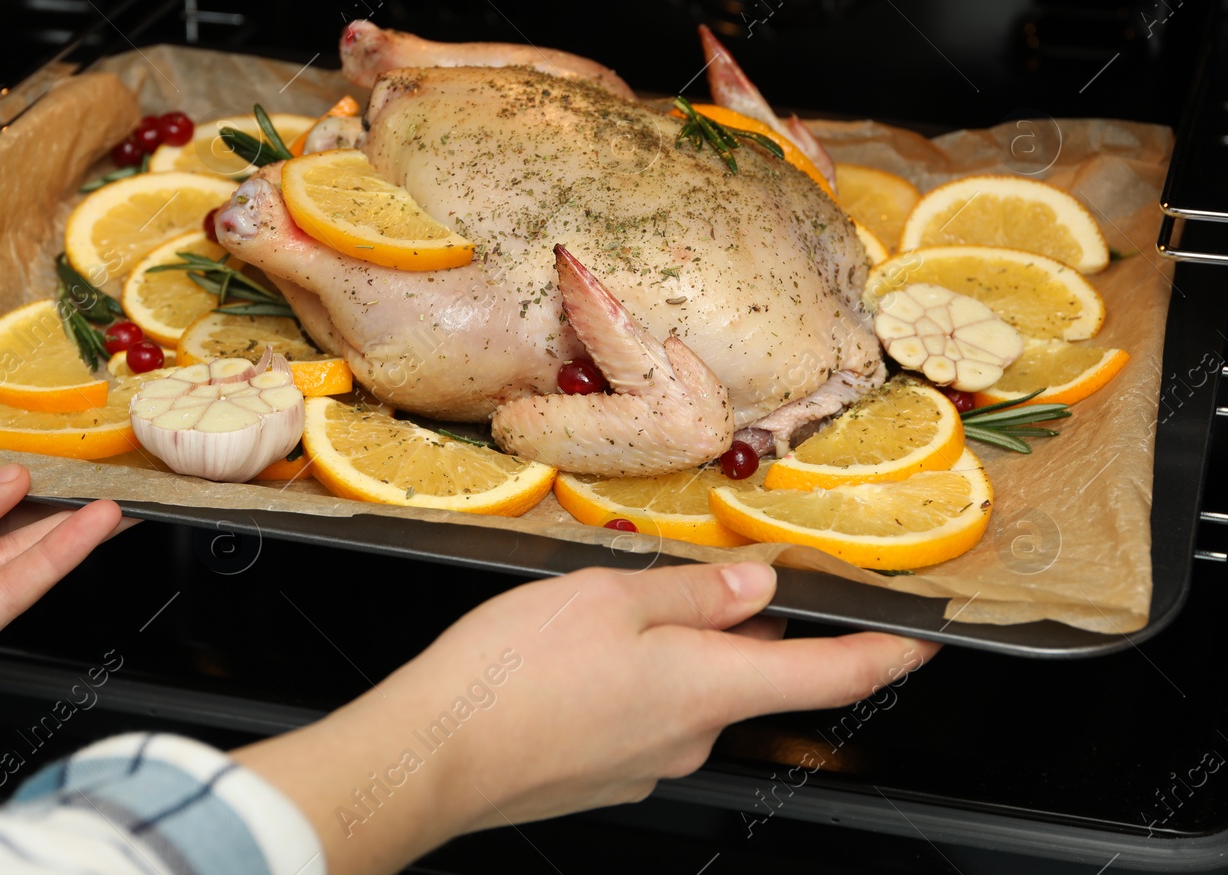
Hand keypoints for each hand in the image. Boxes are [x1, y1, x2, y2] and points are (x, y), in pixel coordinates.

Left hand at [0, 465, 121, 785]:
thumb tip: (9, 484)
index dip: (9, 477)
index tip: (59, 456)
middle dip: (51, 505)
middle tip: (103, 478)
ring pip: (9, 563)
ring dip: (64, 534)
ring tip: (110, 504)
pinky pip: (5, 601)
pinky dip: (49, 566)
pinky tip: (80, 535)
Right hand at [234, 562, 936, 874]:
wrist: (435, 757)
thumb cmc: (515, 674)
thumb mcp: (610, 596)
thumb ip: (693, 591)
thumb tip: (756, 587)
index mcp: (711, 685)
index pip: (831, 674)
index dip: (886, 654)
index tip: (920, 641)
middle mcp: (693, 736)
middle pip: (744, 673)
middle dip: (726, 626)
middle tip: (674, 581)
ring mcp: (649, 763)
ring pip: (684, 692)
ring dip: (663, 652)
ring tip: (590, 618)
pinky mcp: (606, 775)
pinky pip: (639, 718)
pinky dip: (623, 684)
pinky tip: (567, 661)